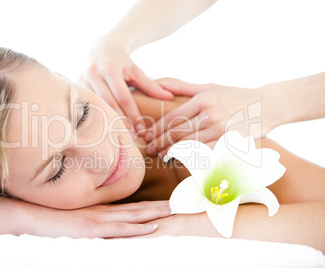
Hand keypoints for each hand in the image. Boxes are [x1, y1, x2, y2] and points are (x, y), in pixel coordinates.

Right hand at [18, 200, 170, 237]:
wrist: (34, 216)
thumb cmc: (55, 218)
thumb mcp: (78, 218)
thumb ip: (94, 219)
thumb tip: (108, 224)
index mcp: (103, 211)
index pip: (133, 207)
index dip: (152, 205)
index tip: (169, 204)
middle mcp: (105, 212)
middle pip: (139, 209)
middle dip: (160, 207)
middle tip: (180, 204)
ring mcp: (99, 219)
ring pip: (134, 217)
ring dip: (155, 214)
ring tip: (173, 211)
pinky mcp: (92, 228)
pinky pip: (119, 230)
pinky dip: (136, 229)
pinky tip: (151, 228)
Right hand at [79, 38, 172, 134]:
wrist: (101, 48)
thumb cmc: (122, 62)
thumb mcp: (136, 71)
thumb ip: (151, 86)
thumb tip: (169, 98)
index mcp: (110, 68)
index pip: (122, 97)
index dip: (132, 113)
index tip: (140, 128)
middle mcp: (93, 73)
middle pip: (108, 104)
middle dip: (120, 121)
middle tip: (131, 137)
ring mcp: (82, 80)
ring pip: (95, 107)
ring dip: (107, 123)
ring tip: (119, 136)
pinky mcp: (75, 86)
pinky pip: (85, 106)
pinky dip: (95, 118)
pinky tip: (104, 129)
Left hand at [144, 78, 272, 156]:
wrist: (267, 105)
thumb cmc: (234, 95)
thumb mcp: (208, 87)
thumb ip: (183, 88)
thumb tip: (159, 84)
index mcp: (202, 100)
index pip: (172, 117)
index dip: (157, 129)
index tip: (147, 136)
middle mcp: (209, 114)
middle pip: (177, 133)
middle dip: (160, 142)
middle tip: (150, 149)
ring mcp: (220, 130)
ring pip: (189, 145)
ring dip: (172, 153)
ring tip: (162, 156)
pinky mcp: (230, 143)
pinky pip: (206, 154)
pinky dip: (192, 158)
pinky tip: (182, 161)